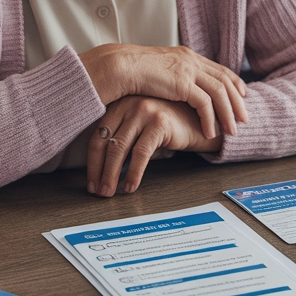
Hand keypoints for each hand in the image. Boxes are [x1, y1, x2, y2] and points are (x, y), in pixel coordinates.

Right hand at [79, 44, 247, 138]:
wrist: (119, 67)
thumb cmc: (132, 72)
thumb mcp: (159, 70)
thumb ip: (173, 76)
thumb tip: (179, 88)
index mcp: (187, 55)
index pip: (219, 69)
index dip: (233, 83)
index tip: (242, 96)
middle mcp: (192, 60)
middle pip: (225, 80)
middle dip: (237, 101)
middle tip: (245, 118)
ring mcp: (188, 70)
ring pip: (220, 93)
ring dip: (228, 114)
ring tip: (231, 131)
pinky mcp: (182, 84)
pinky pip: (204, 104)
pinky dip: (210, 119)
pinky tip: (210, 132)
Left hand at [87, 96, 223, 196]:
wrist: (205, 118)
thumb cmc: (172, 123)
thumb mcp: (142, 126)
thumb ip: (124, 136)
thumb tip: (103, 168)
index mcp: (120, 103)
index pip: (97, 135)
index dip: (91, 162)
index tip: (90, 181)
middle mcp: (129, 103)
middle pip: (104, 142)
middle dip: (98, 171)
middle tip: (98, 191)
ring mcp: (144, 110)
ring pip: (119, 148)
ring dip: (111, 175)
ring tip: (110, 192)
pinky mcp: (159, 122)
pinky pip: (140, 152)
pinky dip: (133, 172)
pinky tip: (130, 185)